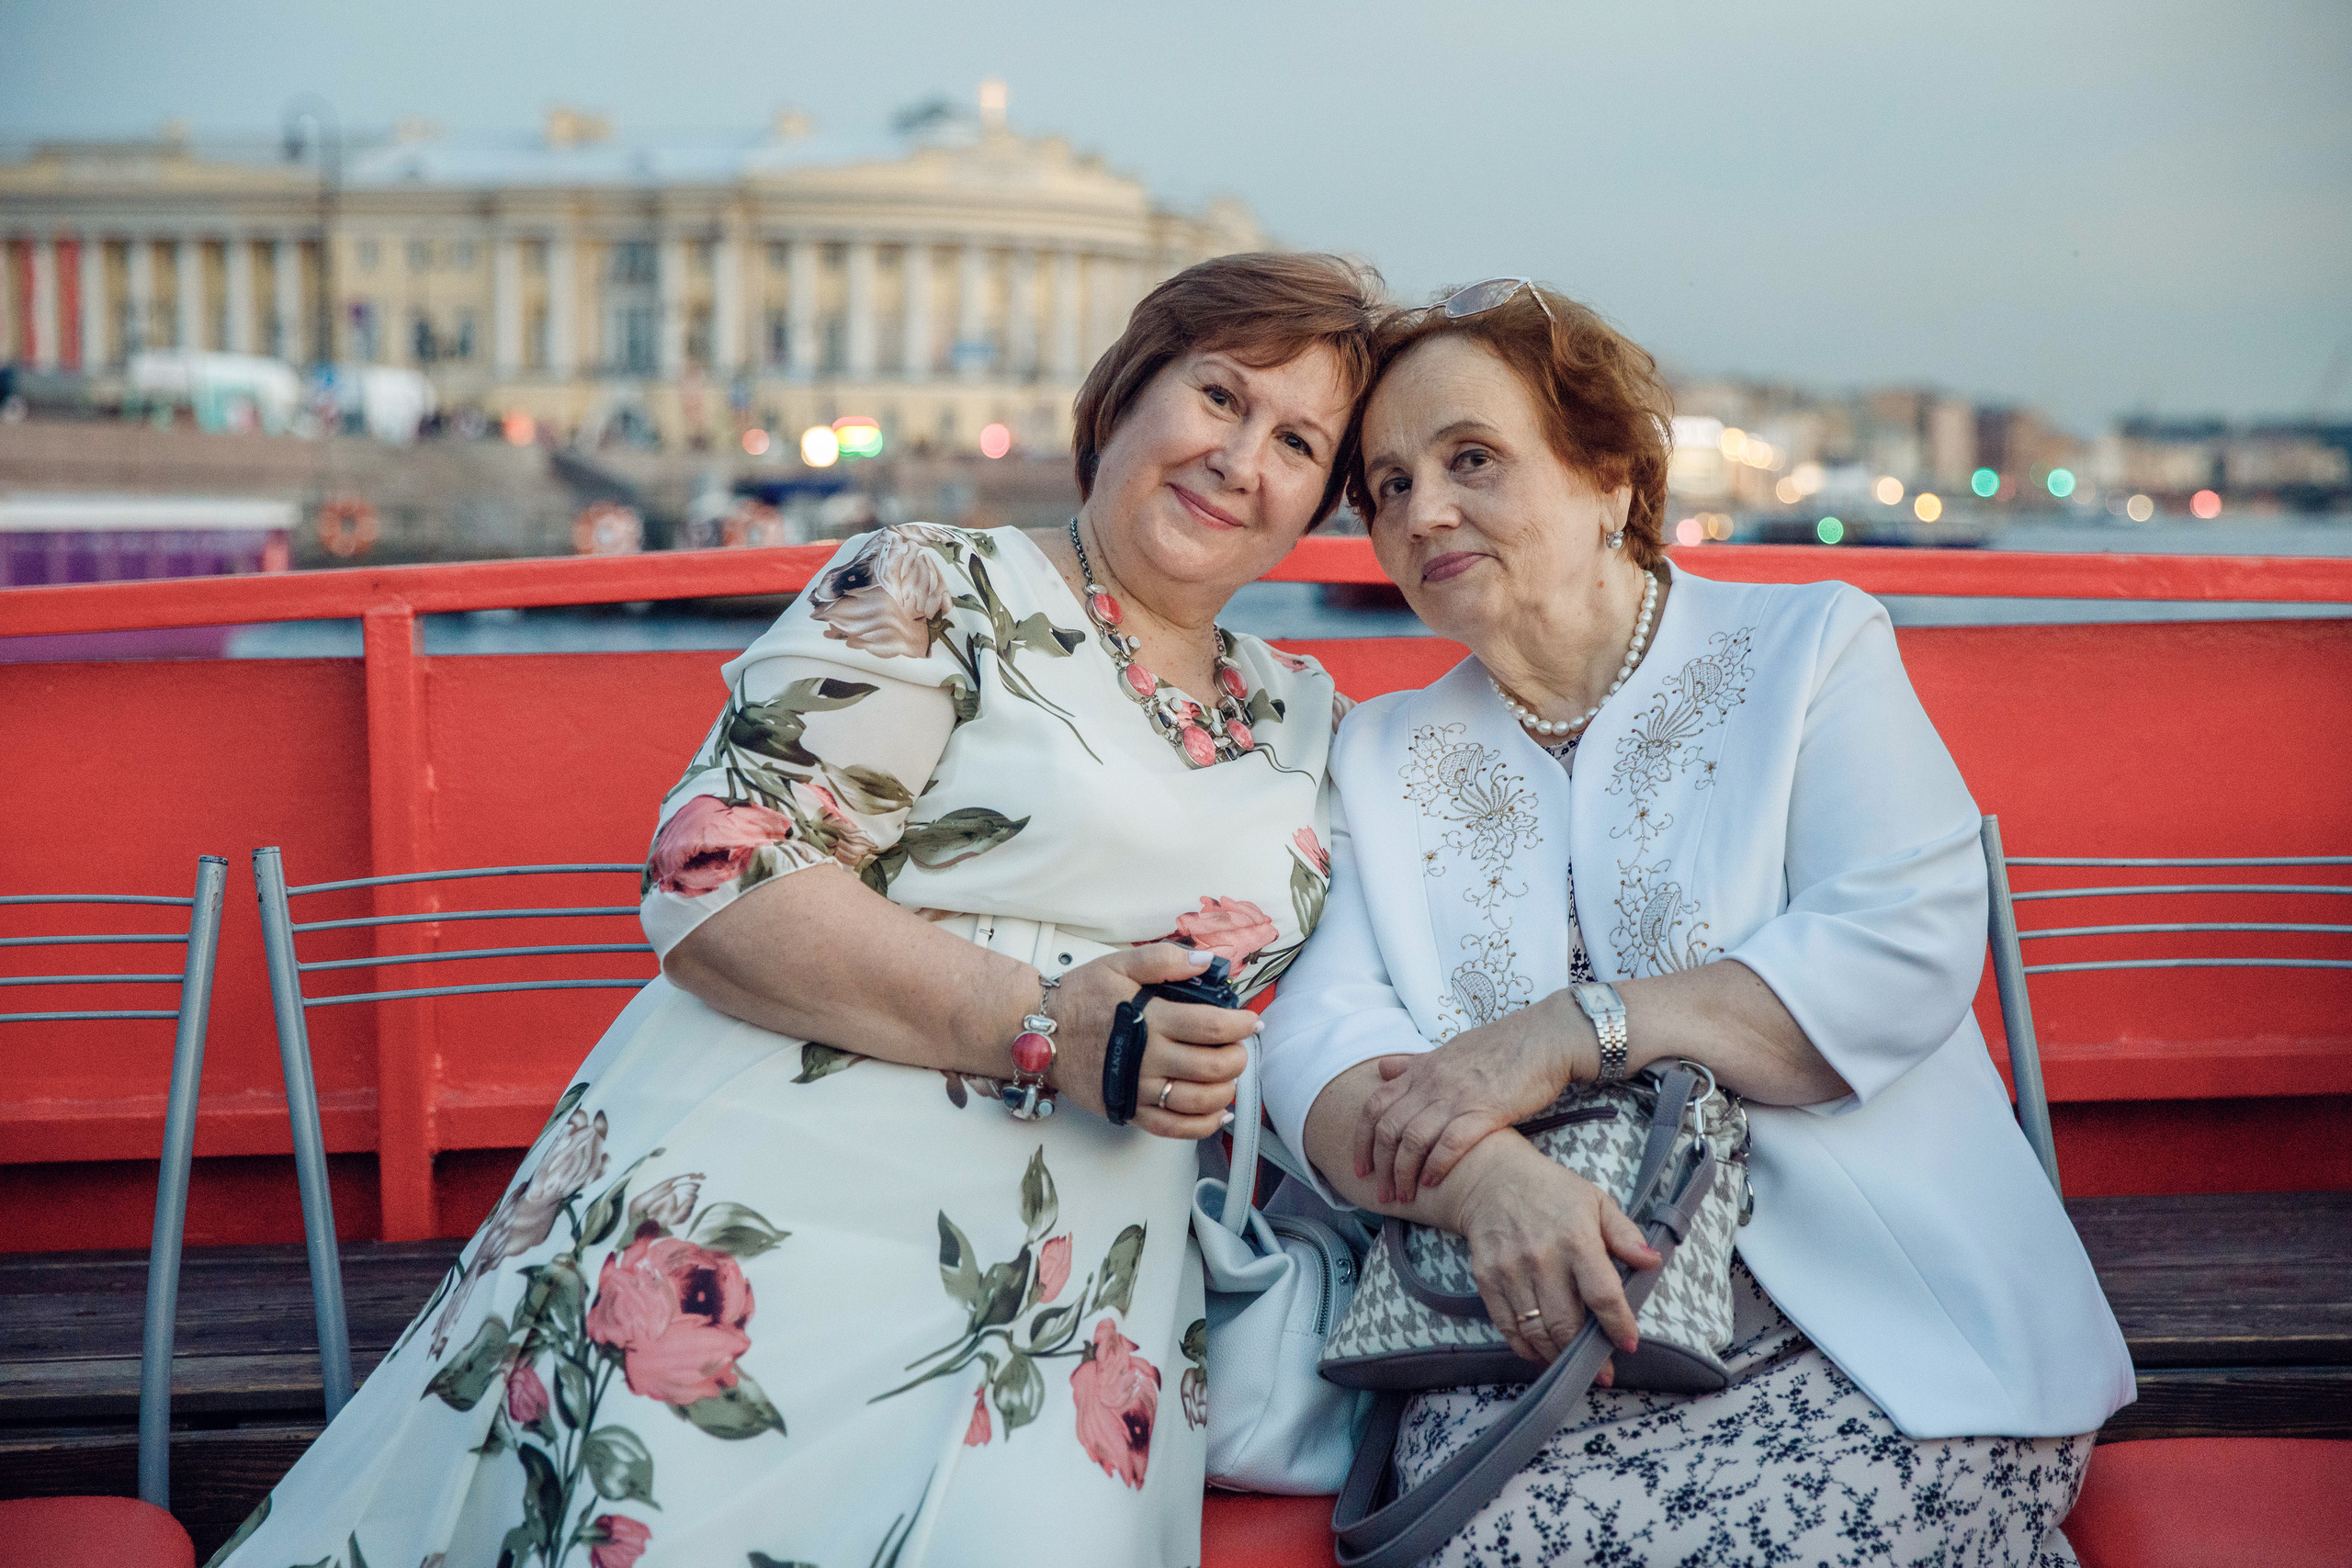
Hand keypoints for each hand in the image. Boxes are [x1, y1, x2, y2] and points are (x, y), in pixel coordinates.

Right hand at [1043, 943, 1254, 1139]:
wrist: (1040, 1033)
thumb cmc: (1080, 997)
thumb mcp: (1118, 964)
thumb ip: (1163, 959)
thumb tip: (1205, 962)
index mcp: (1150, 1018)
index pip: (1212, 1027)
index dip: (1241, 1025)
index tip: (1252, 1021)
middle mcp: (1148, 1058)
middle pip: (1212, 1067)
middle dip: (1238, 1057)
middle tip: (1239, 1047)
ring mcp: (1138, 1089)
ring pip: (1199, 1101)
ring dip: (1226, 1089)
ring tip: (1229, 1075)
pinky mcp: (1128, 1110)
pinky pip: (1173, 1129)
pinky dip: (1203, 1125)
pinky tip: (1219, 1113)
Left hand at [1356, 994, 1591, 1202]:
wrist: (1544, 1038)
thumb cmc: (1501, 1046)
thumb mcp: (1448, 1049)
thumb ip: (1414, 1063)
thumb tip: (1381, 1068)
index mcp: (1422, 1069)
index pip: (1375, 1106)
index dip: (1362, 1139)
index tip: (1361, 1167)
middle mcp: (1432, 1083)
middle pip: (1388, 1128)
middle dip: (1379, 1166)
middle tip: (1379, 1192)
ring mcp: (1457, 1096)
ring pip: (1413, 1139)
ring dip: (1403, 1173)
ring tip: (1403, 1196)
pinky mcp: (1486, 1110)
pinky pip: (1450, 1142)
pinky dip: (1436, 1165)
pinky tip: (1431, 1183)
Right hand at [1444, 1136, 1660, 1368]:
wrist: (1491, 1179)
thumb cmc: (1552, 1192)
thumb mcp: (1597, 1202)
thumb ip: (1626, 1235)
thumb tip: (1652, 1262)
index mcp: (1576, 1238)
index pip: (1602, 1295)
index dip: (1618, 1325)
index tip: (1628, 1345)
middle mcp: (1542, 1258)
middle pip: (1566, 1323)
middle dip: (1585, 1355)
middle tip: (1603, 1373)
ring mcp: (1510, 1271)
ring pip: (1536, 1332)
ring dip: (1556, 1357)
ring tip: (1572, 1366)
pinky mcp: (1486, 1280)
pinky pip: (1507, 1328)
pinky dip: (1525, 1348)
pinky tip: (1540, 1353)